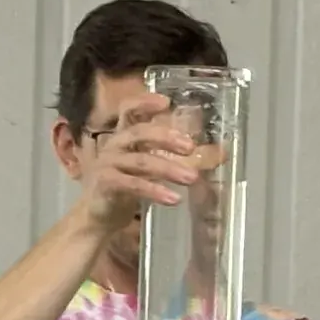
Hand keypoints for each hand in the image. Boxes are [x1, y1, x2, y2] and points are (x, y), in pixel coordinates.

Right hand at [79, 94, 197, 233]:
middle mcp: (115, 145)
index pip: (129, 109)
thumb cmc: (126, 189)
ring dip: (168, 169)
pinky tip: (173, 199)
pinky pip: (134, 185)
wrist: (98, 217)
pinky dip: (155, 191)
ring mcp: (109, 164)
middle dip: (166, 137)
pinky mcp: (107, 184)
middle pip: (140, 132)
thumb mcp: (152, 170)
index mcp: (124, 136)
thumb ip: (178, 159)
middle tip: (190, 147)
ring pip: (141, 161)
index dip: (145, 102)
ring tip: (191, 178)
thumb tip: (220, 154)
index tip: (166, 102)